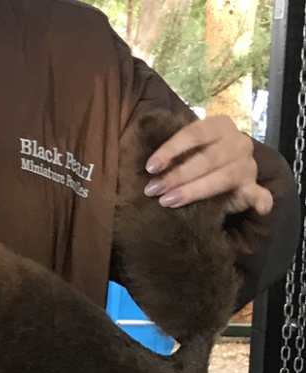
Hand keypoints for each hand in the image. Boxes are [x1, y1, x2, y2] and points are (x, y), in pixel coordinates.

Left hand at [143, 115, 272, 215]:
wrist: (223, 167)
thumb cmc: (195, 157)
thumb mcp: (185, 149)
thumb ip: (171, 153)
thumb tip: (147, 166)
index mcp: (219, 126)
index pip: (194, 133)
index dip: (171, 149)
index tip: (150, 167)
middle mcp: (237, 142)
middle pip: (207, 158)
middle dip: (177, 176)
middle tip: (153, 190)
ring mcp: (247, 165)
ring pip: (223, 177)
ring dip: (194, 191)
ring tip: (169, 202)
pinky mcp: (252, 186)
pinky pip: (259, 194)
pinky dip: (261, 201)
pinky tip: (261, 208)